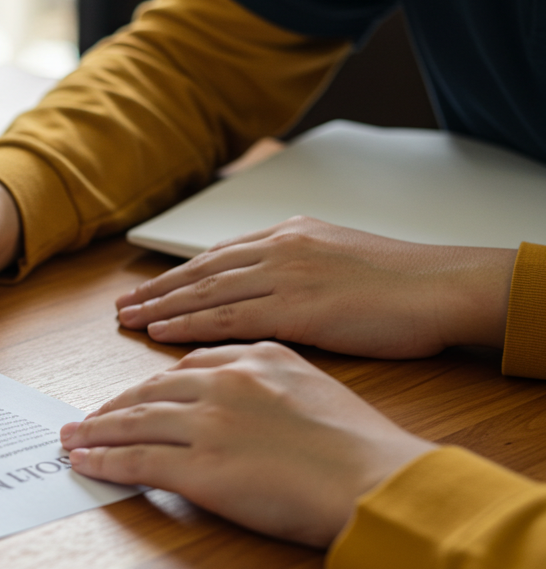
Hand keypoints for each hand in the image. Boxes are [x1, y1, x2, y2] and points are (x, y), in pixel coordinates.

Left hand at [62, 342, 436, 545]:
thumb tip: (255, 408)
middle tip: (90, 414)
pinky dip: (103, 460)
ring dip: (96, 429)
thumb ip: (278, 387)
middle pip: (152, 388)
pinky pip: (135, 460)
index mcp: (260, 357)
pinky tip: (84, 462)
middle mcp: (227, 382)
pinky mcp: (198, 467)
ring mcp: (209, 423)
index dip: (157, 382)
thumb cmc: (366, 449)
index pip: (190, 363)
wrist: (378, 481)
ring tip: (73, 436)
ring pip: (134, 420)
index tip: (139, 392)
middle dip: (115, 403)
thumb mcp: (320, 390)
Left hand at [116, 216, 516, 358]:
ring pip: (206, 292)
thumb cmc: (407, 285)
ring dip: (162, 308)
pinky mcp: (296, 307)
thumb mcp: (343, 264)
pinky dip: (190, 325)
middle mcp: (281, 248)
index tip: (149, 289)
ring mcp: (287, 276)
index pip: (220, 256)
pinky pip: (228, 316)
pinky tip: (161, 333)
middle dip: (158, 290)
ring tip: (128, 321)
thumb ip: (302, 272)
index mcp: (292, 235)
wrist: (446, 287)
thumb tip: (275, 292)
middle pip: (202, 271)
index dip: (180, 276)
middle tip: (121, 307)